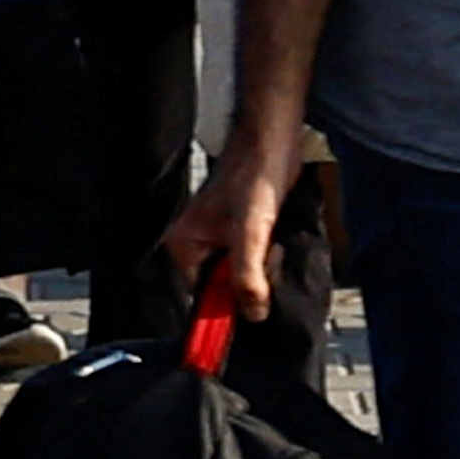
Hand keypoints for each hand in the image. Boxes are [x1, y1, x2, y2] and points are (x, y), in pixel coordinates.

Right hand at [160, 124, 306, 324]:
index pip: (201, 297)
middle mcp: (197, 246)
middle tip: (264, 258)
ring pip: (243, 277)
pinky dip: (269, 259)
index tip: (252, 305)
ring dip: (263, 270)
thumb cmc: (253, 176)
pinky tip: (275, 241)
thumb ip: (247, 277)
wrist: (273, 145)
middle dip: (250, 282)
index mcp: (184, 246)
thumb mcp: (250, 233)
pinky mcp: (242, 236)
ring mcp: (220, 241)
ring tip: (271, 245)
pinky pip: (255, 262)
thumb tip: (253, 314)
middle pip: (223, 289)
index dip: (227, 305)